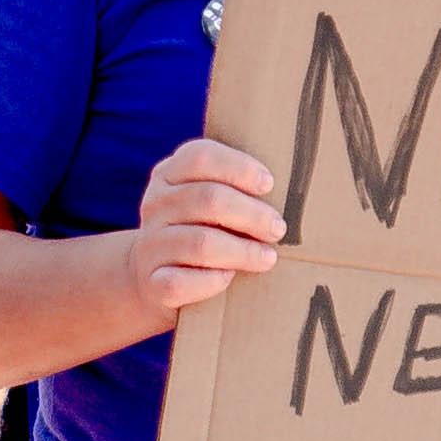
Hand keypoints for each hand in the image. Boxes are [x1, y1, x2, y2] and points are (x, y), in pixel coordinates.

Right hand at [124, 138, 282, 315]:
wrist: (154, 281)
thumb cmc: (200, 233)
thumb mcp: (208, 203)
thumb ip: (234, 188)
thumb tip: (291, 189)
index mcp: (169, 175)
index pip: (200, 157)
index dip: (239, 168)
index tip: (268, 184)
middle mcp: (155, 205)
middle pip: (208, 199)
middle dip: (252, 214)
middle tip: (277, 229)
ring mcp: (149, 244)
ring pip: (201, 243)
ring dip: (243, 251)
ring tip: (268, 258)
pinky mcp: (153, 283)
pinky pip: (182, 282)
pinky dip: (212, 281)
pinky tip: (229, 279)